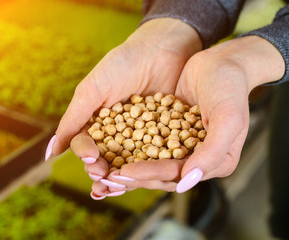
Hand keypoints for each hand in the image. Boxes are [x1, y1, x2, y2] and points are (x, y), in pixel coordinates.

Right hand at [45, 18, 201, 198]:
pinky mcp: (163, 136)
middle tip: (104, 179)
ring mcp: (139, 136)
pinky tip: (146, 179)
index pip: (86, 146)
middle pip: (105, 159)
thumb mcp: (92, 90)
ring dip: (122, 178)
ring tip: (118, 189)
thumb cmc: (122, 64)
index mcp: (96, 122)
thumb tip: (49, 155)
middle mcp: (116, 132)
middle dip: (103, 172)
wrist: (161, 48)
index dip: (86, 155)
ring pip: (128, 163)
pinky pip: (154, 157)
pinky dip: (149, 170)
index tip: (91, 158)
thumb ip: (72, 122)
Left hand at [105, 36, 284, 194]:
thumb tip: (188, 181)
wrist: (221, 62)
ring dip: (128, 165)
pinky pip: (147, 142)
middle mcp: (198, 159)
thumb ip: (213, 152)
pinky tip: (109, 146)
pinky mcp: (168, 132)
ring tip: (103, 167)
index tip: (124, 173)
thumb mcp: (228, 118)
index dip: (150, 175)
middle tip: (105, 176)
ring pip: (151, 161)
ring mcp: (182, 146)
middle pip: (161, 173)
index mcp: (217, 163)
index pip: (177, 174)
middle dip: (134, 176)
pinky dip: (129, 146)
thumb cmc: (229, 88)